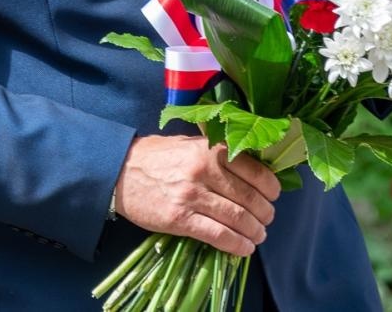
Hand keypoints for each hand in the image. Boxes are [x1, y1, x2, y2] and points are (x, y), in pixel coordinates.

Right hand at [112, 135, 281, 255]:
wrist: (119, 170)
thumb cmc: (156, 156)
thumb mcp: (190, 143)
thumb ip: (218, 152)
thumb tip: (252, 169)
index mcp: (210, 149)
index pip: (256, 172)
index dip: (271, 189)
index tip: (272, 197)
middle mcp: (204, 170)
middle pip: (251, 199)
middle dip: (265, 214)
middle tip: (265, 220)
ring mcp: (192, 196)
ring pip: (238, 219)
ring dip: (254, 232)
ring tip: (257, 236)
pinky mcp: (180, 219)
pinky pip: (219, 235)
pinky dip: (237, 245)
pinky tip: (243, 248)